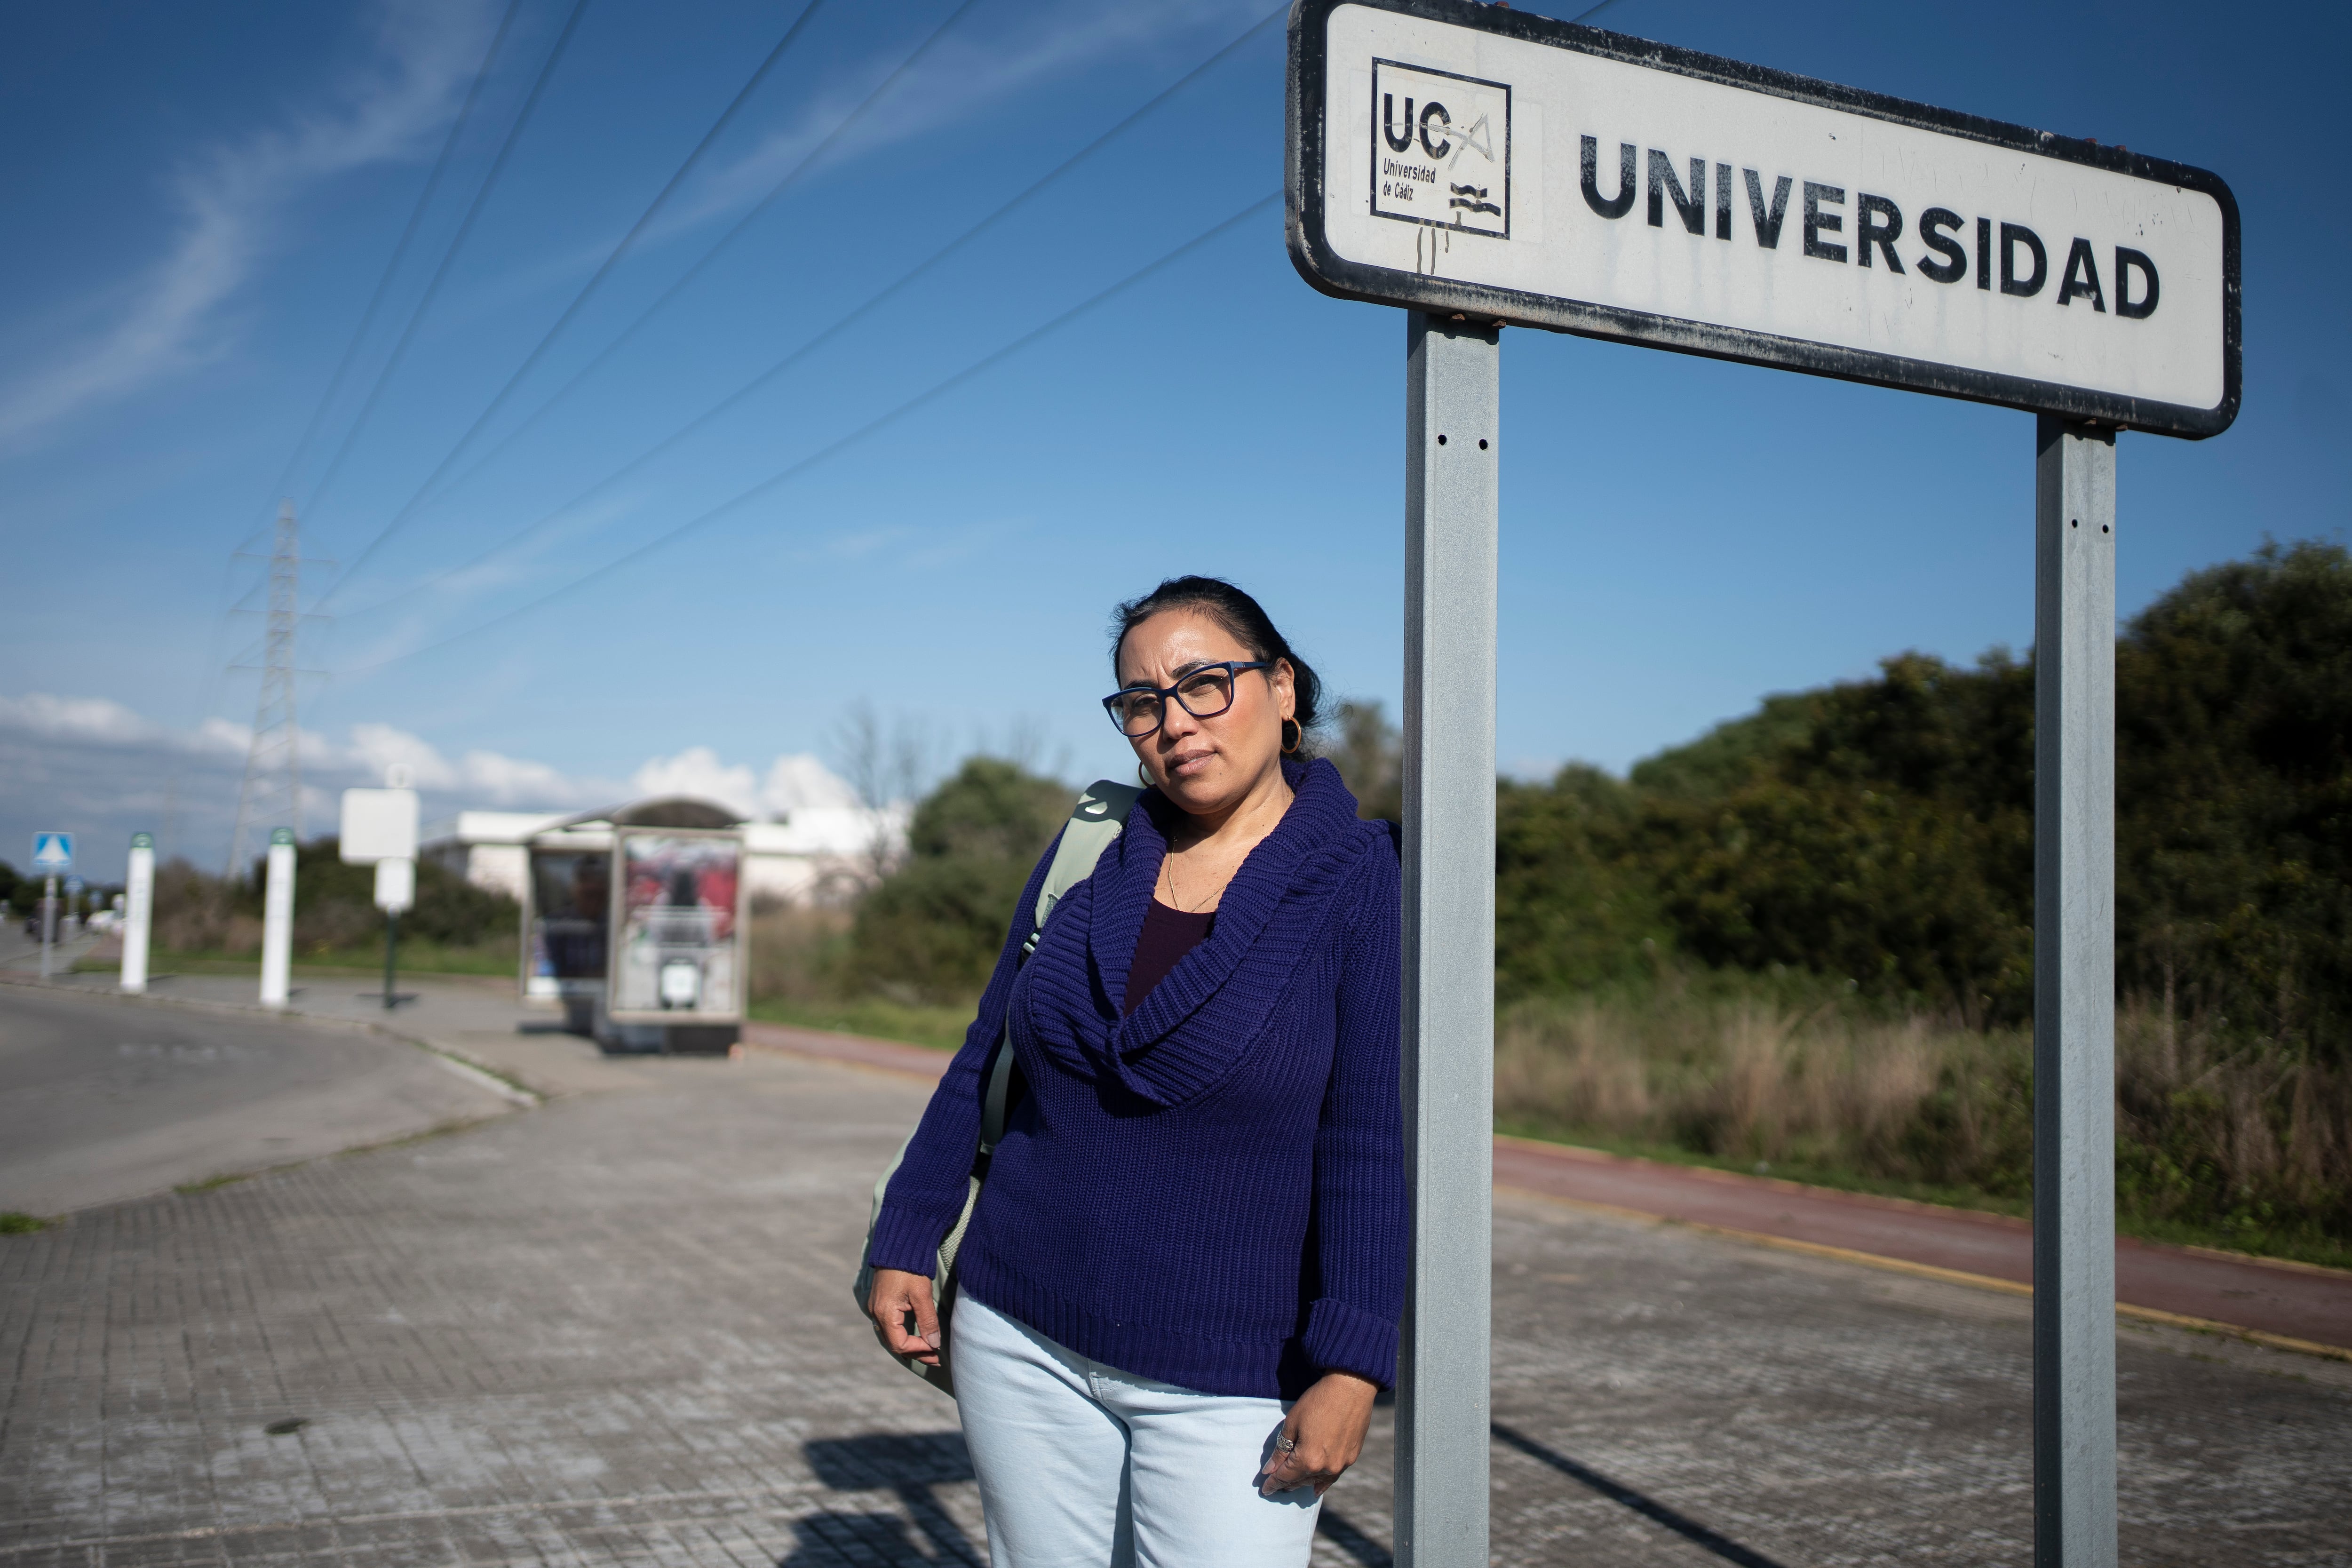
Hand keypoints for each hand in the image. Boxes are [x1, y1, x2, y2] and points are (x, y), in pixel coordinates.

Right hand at [867, 1267, 941, 1365]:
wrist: (897, 1246)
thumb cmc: (910, 1268)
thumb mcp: (922, 1294)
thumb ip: (927, 1321)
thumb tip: (934, 1344)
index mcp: (884, 1313)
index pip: (900, 1344)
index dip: (919, 1349)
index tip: (936, 1348)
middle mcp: (876, 1314)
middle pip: (894, 1344)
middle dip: (915, 1352)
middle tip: (935, 1359)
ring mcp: (875, 1309)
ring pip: (891, 1337)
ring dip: (909, 1345)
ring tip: (928, 1351)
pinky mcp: (879, 1303)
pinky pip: (889, 1327)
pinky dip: (902, 1335)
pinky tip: (915, 1337)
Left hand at [1259, 1371, 1377, 1496]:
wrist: (1351, 1388)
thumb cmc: (1318, 1401)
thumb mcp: (1292, 1423)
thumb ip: (1281, 1450)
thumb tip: (1270, 1470)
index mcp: (1308, 1459)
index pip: (1285, 1477)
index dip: (1273, 1483)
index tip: (1264, 1489)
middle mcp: (1325, 1467)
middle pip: (1300, 1480)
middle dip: (1286, 1483)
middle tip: (1275, 1485)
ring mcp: (1341, 1464)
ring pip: (1316, 1480)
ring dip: (1303, 1482)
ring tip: (1292, 1485)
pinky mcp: (1352, 1457)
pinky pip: (1333, 1476)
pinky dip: (1322, 1483)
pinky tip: (1316, 1488)